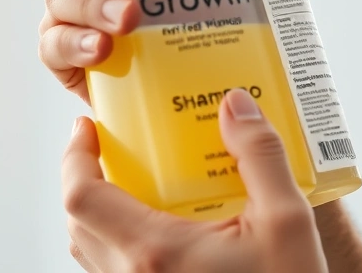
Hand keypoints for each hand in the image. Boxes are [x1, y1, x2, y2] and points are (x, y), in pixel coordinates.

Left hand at [63, 89, 327, 271]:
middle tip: (116, 146)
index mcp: (155, 251)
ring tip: (137, 181)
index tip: (88, 127)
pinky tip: (162, 225)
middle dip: (87, 176)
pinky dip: (120, 239)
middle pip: (79, 221)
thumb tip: (236, 105)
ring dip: (101, 211)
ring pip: (92, 249)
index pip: (82, 197)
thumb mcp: (286, 219)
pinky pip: (114, 269)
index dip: (75, 157)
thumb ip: (259, 156)